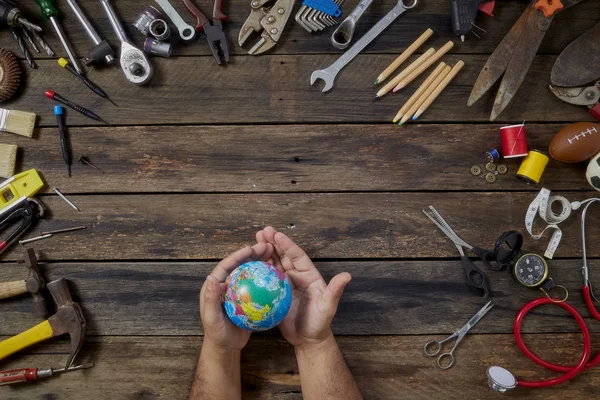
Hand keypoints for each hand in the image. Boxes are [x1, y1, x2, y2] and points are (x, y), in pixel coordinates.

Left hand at [200, 243, 273, 351]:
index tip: (250, 248)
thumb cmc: (216, 333)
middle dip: (252, 253)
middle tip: (266, 247)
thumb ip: (210, 298)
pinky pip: (258, 285)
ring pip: (251, 272)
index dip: (238, 255)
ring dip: (261, 262)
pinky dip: (267, 279)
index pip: (227, 265)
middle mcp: (227, 284)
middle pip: (240, 265)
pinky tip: (279, 275)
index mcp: (215, 285)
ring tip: (274, 254)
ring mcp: (239, 290)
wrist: (226, 346)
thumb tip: (211, 278)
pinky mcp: (248, 298)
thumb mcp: (212, 317)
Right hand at [256, 226, 350, 347]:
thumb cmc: (320, 323)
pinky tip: (248, 263)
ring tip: (254, 240)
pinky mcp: (274, 293)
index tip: (277, 234)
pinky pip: (265, 279)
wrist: (308, 339)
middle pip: (283, 255)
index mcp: (308, 275)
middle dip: (273, 242)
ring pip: (273, 264)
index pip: (297, 256)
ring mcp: (284, 284)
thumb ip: (335, 291)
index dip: (287, 245)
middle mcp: (296, 276)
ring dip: (264, 252)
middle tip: (262, 231)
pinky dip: (258, 269)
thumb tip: (347, 275)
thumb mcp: (328, 306)